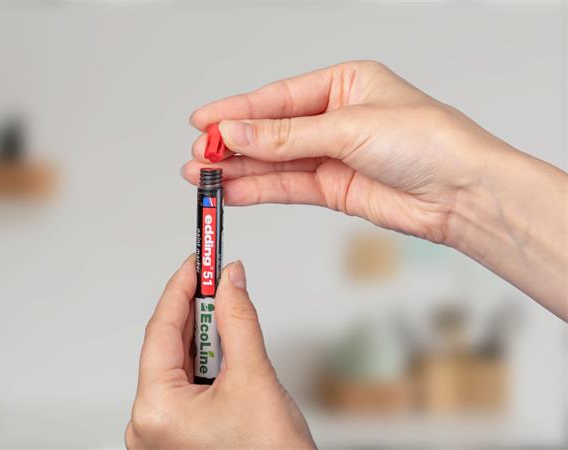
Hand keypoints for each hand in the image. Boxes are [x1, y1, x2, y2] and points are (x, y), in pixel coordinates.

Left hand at [125, 256, 314, 448]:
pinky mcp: (176, 437)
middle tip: (215, 273)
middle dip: (194, 308)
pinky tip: (221, 342)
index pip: (162, 330)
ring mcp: (160, 434)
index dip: (181, 287)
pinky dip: (203, 360)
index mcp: (156, 410)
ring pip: (176, 365)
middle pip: (167, 346)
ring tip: (224, 303)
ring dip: (202, 333)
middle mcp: (148, 424)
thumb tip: (230, 280)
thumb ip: (239, 321)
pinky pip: (184, 385)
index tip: (198, 258)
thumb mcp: (255, 378)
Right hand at [182, 60, 566, 318]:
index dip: (237, 110)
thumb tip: (237, 131)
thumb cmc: (427, 142)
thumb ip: (287, 136)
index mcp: (344, 84)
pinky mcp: (335, 188)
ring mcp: (334, 155)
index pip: (278, 98)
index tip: (204, 121)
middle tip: (200, 155)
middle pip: (272, 130)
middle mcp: (336, 118)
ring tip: (204, 176)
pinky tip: (232, 190)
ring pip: (275, 162)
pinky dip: (259, 188)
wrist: (461, 193)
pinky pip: (288, 186)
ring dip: (240, 169)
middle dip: (234, 143)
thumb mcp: (348, 128)